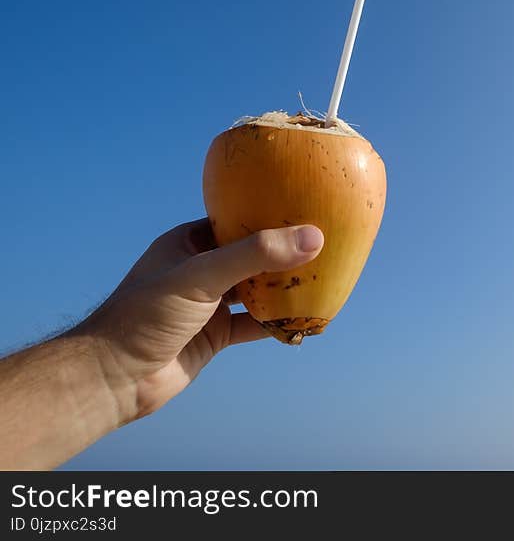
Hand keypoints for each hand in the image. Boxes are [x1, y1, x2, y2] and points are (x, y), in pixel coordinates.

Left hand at [82, 218, 323, 421]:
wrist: (113, 378)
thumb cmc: (145, 315)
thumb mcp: (201, 275)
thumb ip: (255, 255)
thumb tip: (312, 237)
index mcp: (189, 243)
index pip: (235, 220)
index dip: (268, 214)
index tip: (305, 208)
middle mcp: (201, 270)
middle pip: (252, 255)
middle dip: (284, 252)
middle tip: (324, 243)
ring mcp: (209, 304)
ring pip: (257, 291)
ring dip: (284, 289)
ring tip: (322, 278)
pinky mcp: (216, 335)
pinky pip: (255, 325)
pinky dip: (278, 323)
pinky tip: (303, 322)